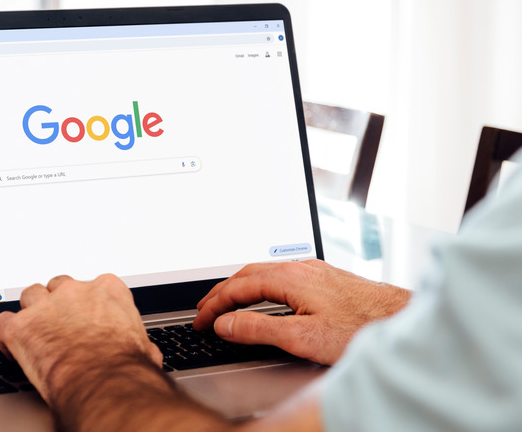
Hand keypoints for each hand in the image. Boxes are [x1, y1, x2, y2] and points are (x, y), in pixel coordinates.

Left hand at [0, 274, 162, 405]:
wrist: (105, 383)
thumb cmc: (125, 367)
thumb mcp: (142, 346)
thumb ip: (136, 339)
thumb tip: (146, 353)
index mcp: (107, 290)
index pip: (92, 286)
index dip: (85, 304)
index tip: (85, 317)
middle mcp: (75, 291)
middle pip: (58, 287)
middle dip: (57, 304)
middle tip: (58, 325)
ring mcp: (45, 306)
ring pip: (29, 296)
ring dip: (30, 312)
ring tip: (33, 331)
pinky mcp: (21, 327)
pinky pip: (3, 322)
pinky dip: (6, 335)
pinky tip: (13, 346)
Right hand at [192, 259, 410, 364]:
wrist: (402, 319)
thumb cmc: (361, 328)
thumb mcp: (302, 336)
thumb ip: (259, 329)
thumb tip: (226, 323)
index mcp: (289, 278)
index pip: (237, 288)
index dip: (215, 305)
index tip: (202, 320)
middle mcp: (300, 267)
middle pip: (247, 274)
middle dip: (222, 291)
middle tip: (205, 309)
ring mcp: (314, 270)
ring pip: (264, 272)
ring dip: (241, 287)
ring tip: (227, 302)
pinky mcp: (326, 277)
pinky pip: (281, 275)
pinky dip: (261, 286)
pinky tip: (266, 296)